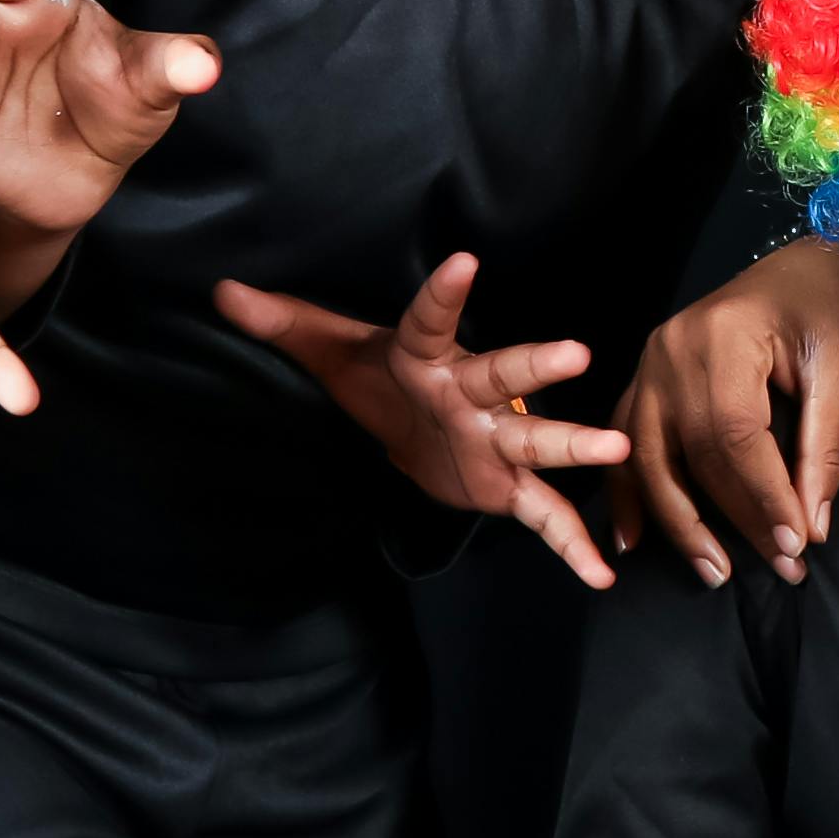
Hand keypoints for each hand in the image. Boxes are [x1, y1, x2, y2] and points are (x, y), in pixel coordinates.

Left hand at [217, 254, 622, 586]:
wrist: (412, 424)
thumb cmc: (375, 377)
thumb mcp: (328, 353)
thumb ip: (282, 323)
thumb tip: (223, 292)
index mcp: (424, 358)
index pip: (429, 322)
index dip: (444, 296)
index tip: (464, 262)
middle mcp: (469, 395)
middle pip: (503, 377)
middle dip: (536, 367)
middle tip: (573, 352)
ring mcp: (493, 440)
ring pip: (536, 441)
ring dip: (574, 446)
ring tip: (615, 449)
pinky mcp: (504, 485)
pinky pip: (541, 515)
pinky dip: (570, 545)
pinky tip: (600, 575)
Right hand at [630, 238, 838, 586]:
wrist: (806, 263)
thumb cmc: (829, 312)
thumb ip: (823, 447)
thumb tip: (812, 526)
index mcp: (722, 337)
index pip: (736, 436)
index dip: (764, 497)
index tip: (795, 546)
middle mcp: (671, 350)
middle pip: (694, 454)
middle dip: (736, 520)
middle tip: (780, 567)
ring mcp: (650, 362)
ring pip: (650, 458)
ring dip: (679, 522)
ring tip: (714, 572)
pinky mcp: (645, 376)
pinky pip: (629, 442)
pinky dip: (629, 491)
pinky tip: (636, 538)